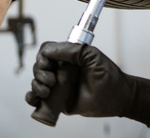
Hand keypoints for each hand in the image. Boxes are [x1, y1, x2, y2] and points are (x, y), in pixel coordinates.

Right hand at [25, 41, 149, 127]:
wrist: (117, 98)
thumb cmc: (109, 77)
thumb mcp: (92, 57)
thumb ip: (73, 50)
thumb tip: (50, 50)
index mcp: (69, 57)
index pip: (47, 51)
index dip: (43, 56)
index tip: (48, 64)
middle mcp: (61, 69)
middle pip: (38, 66)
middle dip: (40, 73)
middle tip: (52, 81)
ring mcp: (59, 85)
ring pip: (36, 82)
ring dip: (36, 86)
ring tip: (48, 91)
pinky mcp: (57, 100)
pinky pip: (37, 98)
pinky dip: (32, 98)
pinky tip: (37, 99)